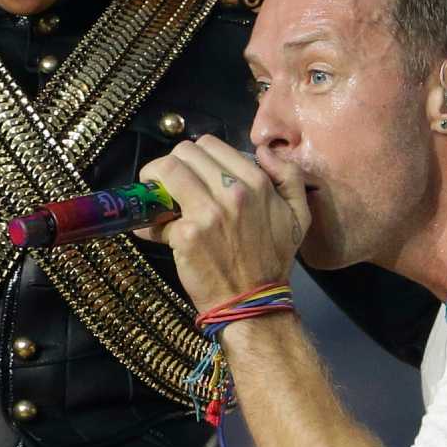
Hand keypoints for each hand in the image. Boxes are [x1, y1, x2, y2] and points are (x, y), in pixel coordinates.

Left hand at [134, 135, 308, 310]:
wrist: (254, 302)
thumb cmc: (273, 260)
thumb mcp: (298, 216)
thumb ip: (289, 177)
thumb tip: (263, 151)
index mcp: (257, 182)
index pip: (210, 144)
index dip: (196, 157)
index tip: (191, 174)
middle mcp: (233, 191)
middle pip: (184, 151)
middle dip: (173, 165)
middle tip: (171, 185)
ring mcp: (208, 212)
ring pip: (165, 168)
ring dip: (154, 180)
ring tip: (156, 198)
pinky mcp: (186, 234)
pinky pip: (154, 211)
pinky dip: (148, 219)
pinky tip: (154, 230)